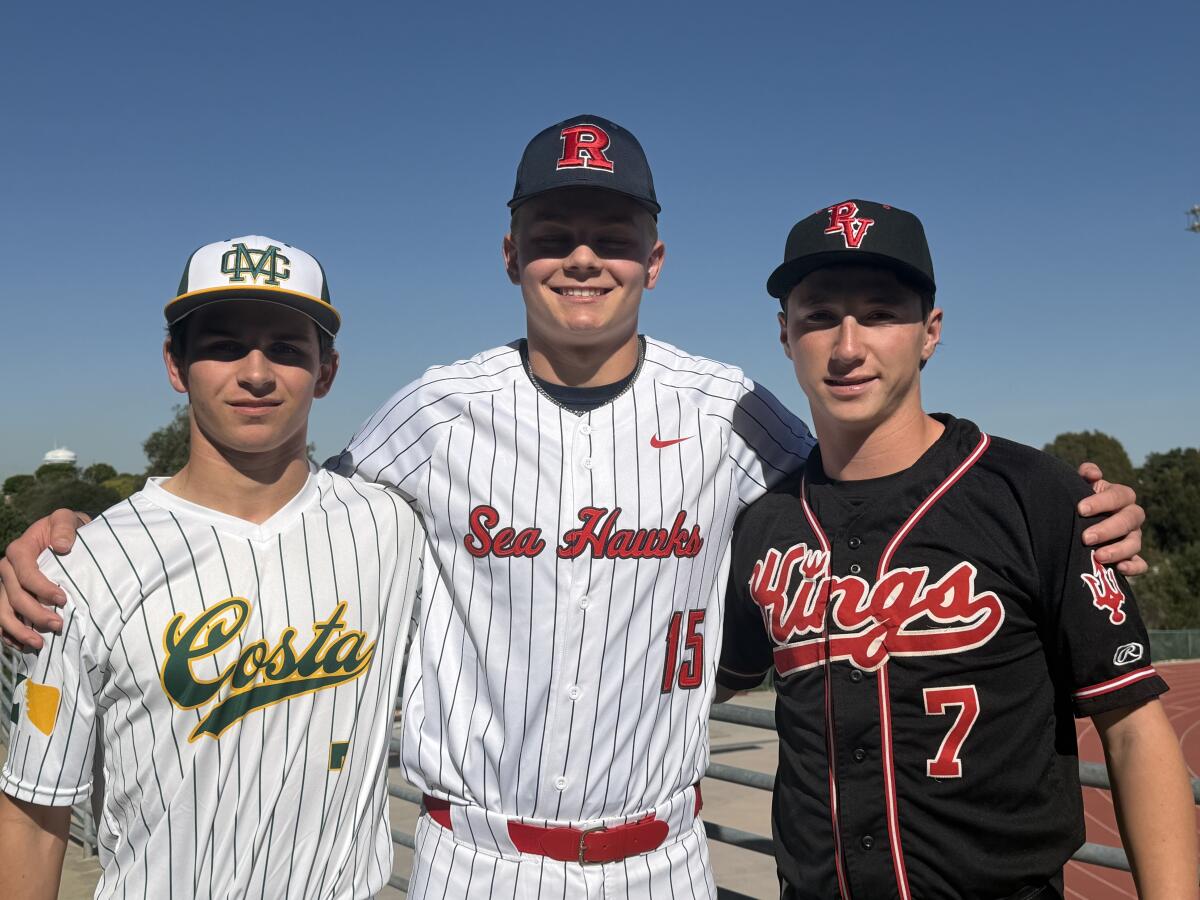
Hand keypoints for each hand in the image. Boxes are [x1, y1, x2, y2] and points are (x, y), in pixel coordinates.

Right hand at [0, 509, 88, 649]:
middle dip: (35, 615)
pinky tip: (23, 646)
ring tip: (39, 644)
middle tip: (58, 626)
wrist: (63, 536)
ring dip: (19, 631)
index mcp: (19, 551)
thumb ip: (65, 528)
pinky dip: (10, 635)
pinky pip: (3, 619)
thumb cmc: (66, 529)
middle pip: (15, 597)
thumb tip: (62, 547)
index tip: (64, 600)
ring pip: (4, 612)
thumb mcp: (67, 519)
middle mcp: (7, 569)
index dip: (42, 589)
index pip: (26, 575)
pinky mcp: (9, 597)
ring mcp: (6, 585)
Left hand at [1076, 462, 1145, 575]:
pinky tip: (1119, 569)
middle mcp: (1131, 516)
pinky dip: (1134, 567)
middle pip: (1130, 519)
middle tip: (1085, 538)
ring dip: (1118, 550)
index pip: (1119, 495)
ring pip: (1135, 543)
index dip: (1102, 501)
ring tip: (1098, 556)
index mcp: (1120, 497)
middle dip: (1108, 529)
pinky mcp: (1132, 558)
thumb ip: (1085, 475)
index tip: (1080, 509)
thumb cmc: (1079, 504)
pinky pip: (1141, 564)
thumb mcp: (1080, 487)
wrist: (1077, 526)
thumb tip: (1093, 474)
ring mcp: (1133, 537)